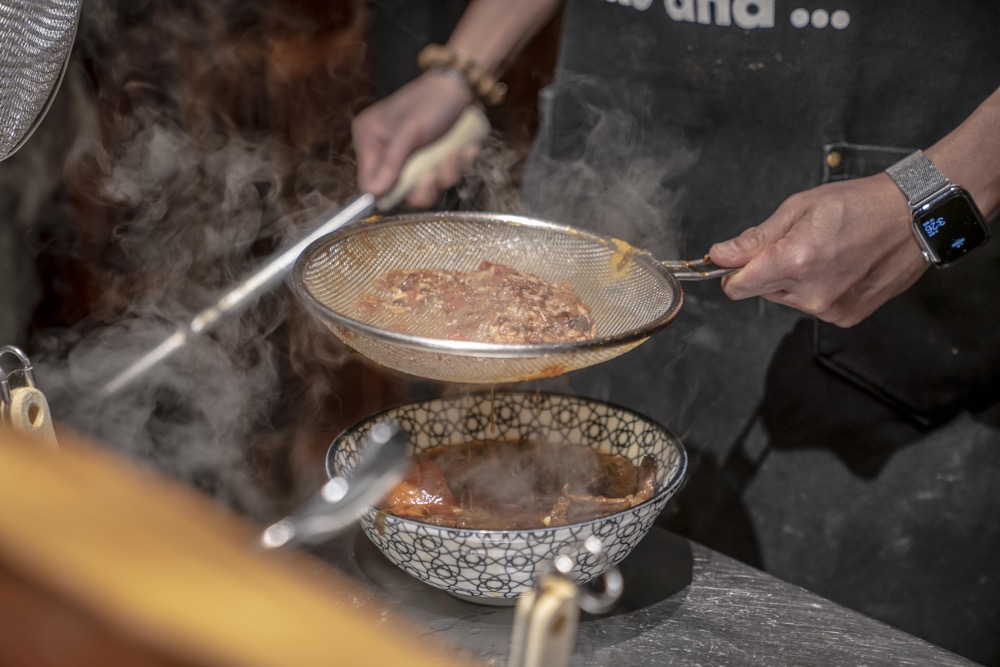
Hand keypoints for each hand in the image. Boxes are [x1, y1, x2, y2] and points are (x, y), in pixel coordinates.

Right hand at [352, 71, 478, 207]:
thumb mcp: (409, 131)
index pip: (368, 182)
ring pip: (425, 188)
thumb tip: (373, 192)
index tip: (408, 189)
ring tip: (454, 152)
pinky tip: (463, 149)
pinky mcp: (432, 161)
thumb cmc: (430, 101)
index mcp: (370, 140)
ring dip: (444, 174)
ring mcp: (412, 158)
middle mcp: (387, 152)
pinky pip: (443, 178)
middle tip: (433, 173)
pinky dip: (456, 166)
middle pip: (399, 191)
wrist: (463, 87)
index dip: (387, 192)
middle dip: (422, 186)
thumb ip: (391, 162)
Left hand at [708, 173, 930, 326]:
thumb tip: (719, 255)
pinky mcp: (845, 317)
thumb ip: (755, 239)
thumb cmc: (858, 205)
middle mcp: (810, 294)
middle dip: (769, 270)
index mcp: (794, 262)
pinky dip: (817, 289)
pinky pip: (812, 306)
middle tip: (798, 242)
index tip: (737, 259)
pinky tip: (839, 267)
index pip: (738, 287)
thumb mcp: (799, 209)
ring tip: (824, 251)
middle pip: (762, 291)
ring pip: (787, 299)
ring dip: (794, 280)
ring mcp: (830, 309)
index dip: (732, 272)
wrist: (913, 217)